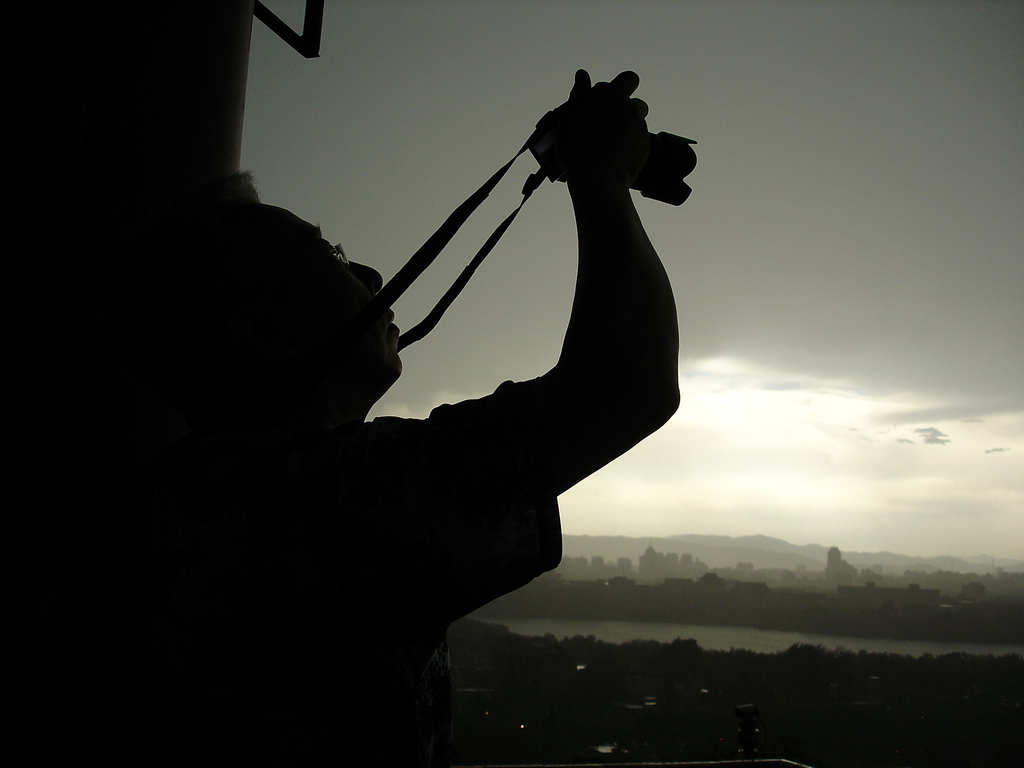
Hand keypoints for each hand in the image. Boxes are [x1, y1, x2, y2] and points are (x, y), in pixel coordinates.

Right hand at [555, 70, 650, 189]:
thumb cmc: (578, 148)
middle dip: (627, 112)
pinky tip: (617, 156)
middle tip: (609, 125)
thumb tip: (582, 74)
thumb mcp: (570, 118)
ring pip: (639, 124)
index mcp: (613, 97)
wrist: (597, 179)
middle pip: (636, 104)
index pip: (629, 78)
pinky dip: (632, 146)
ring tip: (611, 144)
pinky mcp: (646, 148)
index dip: (624, 85)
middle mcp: (631, 110)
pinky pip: (641, 142)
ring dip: (629, 129)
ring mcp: (641, 129)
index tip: (615, 96)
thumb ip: (580, 94)